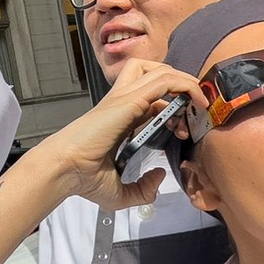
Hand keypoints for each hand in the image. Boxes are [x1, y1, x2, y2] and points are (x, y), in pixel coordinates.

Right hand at [36, 60, 205, 210]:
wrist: (65, 170)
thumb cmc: (84, 178)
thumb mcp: (120, 193)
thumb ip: (142, 190)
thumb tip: (159, 176)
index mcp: (121, 117)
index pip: (152, 99)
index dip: (174, 109)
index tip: (184, 132)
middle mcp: (123, 103)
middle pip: (156, 74)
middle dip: (181, 87)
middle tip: (193, 113)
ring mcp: (125, 98)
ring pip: (160, 70)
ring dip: (185, 81)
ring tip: (198, 101)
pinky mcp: (129, 100)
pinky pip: (164, 81)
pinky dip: (184, 85)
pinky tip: (194, 100)